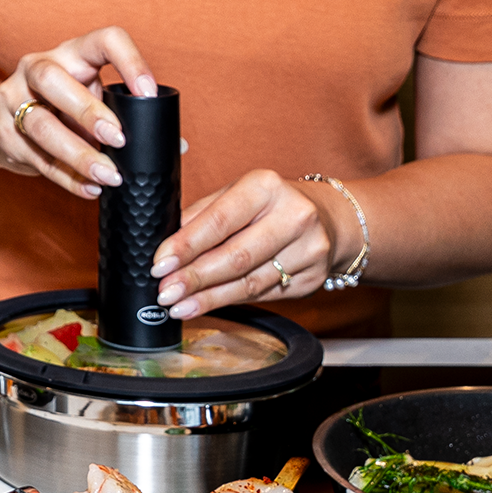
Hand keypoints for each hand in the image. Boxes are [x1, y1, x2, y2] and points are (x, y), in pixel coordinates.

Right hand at [0, 27, 158, 196]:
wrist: (0, 121)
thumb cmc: (61, 106)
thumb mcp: (93, 97)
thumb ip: (128, 115)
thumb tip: (177, 146)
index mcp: (71, 53)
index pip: (103, 40)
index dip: (128, 60)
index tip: (149, 92)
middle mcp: (36, 68)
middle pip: (53, 79)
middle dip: (88, 110)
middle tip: (119, 139)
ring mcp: (14, 99)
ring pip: (42, 124)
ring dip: (78, 152)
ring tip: (109, 175)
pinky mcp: (5, 134)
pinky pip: (38, 158)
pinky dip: (67, 177)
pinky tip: (91, 188)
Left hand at [151, 171, 344, 318]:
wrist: (331, 218)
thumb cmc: (271, 204)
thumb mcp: (236, 194)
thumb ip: (201, 215)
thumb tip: (164, 243)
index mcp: (266, 187)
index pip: (218, 221)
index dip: (186, 246)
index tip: (160, 264)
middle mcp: (293, 216)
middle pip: (235, 257)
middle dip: (194, 278)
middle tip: (165, 292)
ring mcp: (308, 250)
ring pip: (249, 283)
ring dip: (209, 298)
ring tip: (179, 305)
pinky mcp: (313, 278)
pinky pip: (263, 295)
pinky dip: (231, 301)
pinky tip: (208, 304)